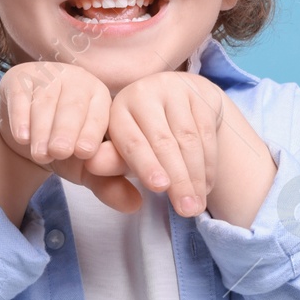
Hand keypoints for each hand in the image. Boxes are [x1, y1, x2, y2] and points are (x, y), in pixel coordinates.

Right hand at [0, 61, 141, 213]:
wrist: (25, 134)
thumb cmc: (64, 148)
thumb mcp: (86, 167)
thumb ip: (108, 184)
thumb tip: (135, 204)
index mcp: (100, 97)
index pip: (99, 113)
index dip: (93, 131)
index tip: (85, 153)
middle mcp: (76, 80)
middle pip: (73, 104)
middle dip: (66, 129)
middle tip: (59, 153)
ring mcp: (46, 75)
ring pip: (45, 100)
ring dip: (42, 129)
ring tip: (40, 154)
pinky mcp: (18, 78)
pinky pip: (21, 95)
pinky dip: (20, 116)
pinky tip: (22, 136)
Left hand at [105, 72, 226, 217]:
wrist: (179, 102)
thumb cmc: (144, 134)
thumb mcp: (124, 149)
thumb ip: (111, 162)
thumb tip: (91, 166)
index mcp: (118, 109)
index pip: (132, 141)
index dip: (145, 165)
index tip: (159, 189)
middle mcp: (143, 93)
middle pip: (163, 141)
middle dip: (177, 179)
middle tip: (187, 210)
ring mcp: (173, 89)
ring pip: (188, 139)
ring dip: (195, 176)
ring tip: (197, 204)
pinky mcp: (199, 91)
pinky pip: (206, 132)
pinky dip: (208, 163)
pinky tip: (207, 185)